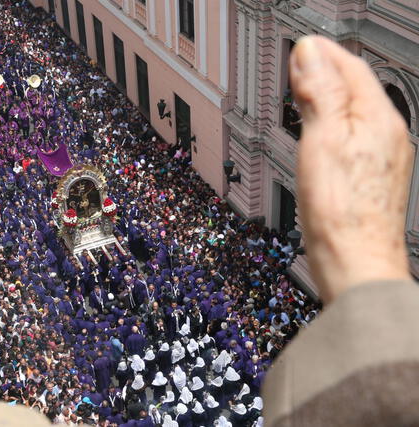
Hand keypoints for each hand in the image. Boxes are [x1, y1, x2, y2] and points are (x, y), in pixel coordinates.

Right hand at [290, 37, 412, 302]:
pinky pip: (355, 137)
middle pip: (357, 88)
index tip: (300, 45)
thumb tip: (310, 53)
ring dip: (330, 97)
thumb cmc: (341, 212)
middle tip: (299, 64)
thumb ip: (320, 94)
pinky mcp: (374, 179)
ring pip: (356, 112)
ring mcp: (384, 158)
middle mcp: (390, 136)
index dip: (323, 52)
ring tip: (306, 92)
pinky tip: (321, 134)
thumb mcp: (322, 141)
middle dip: (327, 71)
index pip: (351, 67)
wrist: (355, 263)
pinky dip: (334, 124)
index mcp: (379, 120)